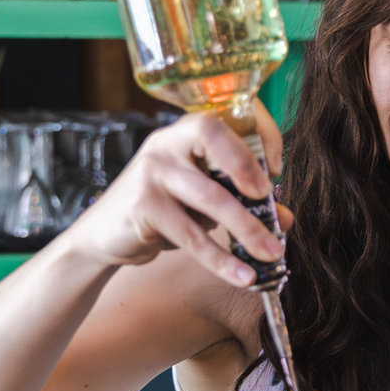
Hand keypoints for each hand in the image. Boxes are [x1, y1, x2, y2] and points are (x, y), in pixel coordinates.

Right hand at [60, 102, 284, 288]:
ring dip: (247, 228)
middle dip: (248, 166)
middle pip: (213, 138)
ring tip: (271, 253)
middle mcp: (167, 143)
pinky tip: (242, 274)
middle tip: (269, 199)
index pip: (226, 115)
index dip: (259, 133)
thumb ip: (243, 203)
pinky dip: (221, 258)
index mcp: (186, 133)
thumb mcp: (204, 204)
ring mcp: (152, 171)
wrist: (103, 237)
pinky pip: (191, 235)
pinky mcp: (143, 205)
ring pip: (210, 196)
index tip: (277, 167)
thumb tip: (286, 218)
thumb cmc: (161, 212)